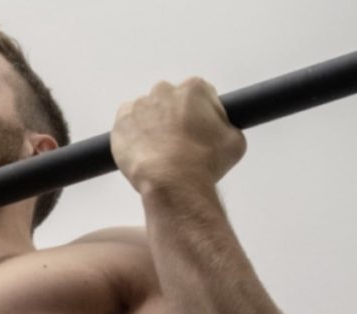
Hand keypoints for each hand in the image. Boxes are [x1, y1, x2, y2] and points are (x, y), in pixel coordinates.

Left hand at [110, 77, 246, 194]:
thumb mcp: (235, 140)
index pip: (200, 95)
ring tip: (160, 151)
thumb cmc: (204, 162)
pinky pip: (126, 123)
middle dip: (175, 117)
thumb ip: (226, 124)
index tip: (200, 132)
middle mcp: (164, 91)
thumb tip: (219, 126)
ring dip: (153, 125)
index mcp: (194, 89)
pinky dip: (132, 134)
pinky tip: (143, 150)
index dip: (202, 115)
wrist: (171, 181)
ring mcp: (140, 105)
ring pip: (147, 112)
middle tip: (179, 142)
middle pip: (171, 101)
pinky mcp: (121, 122)